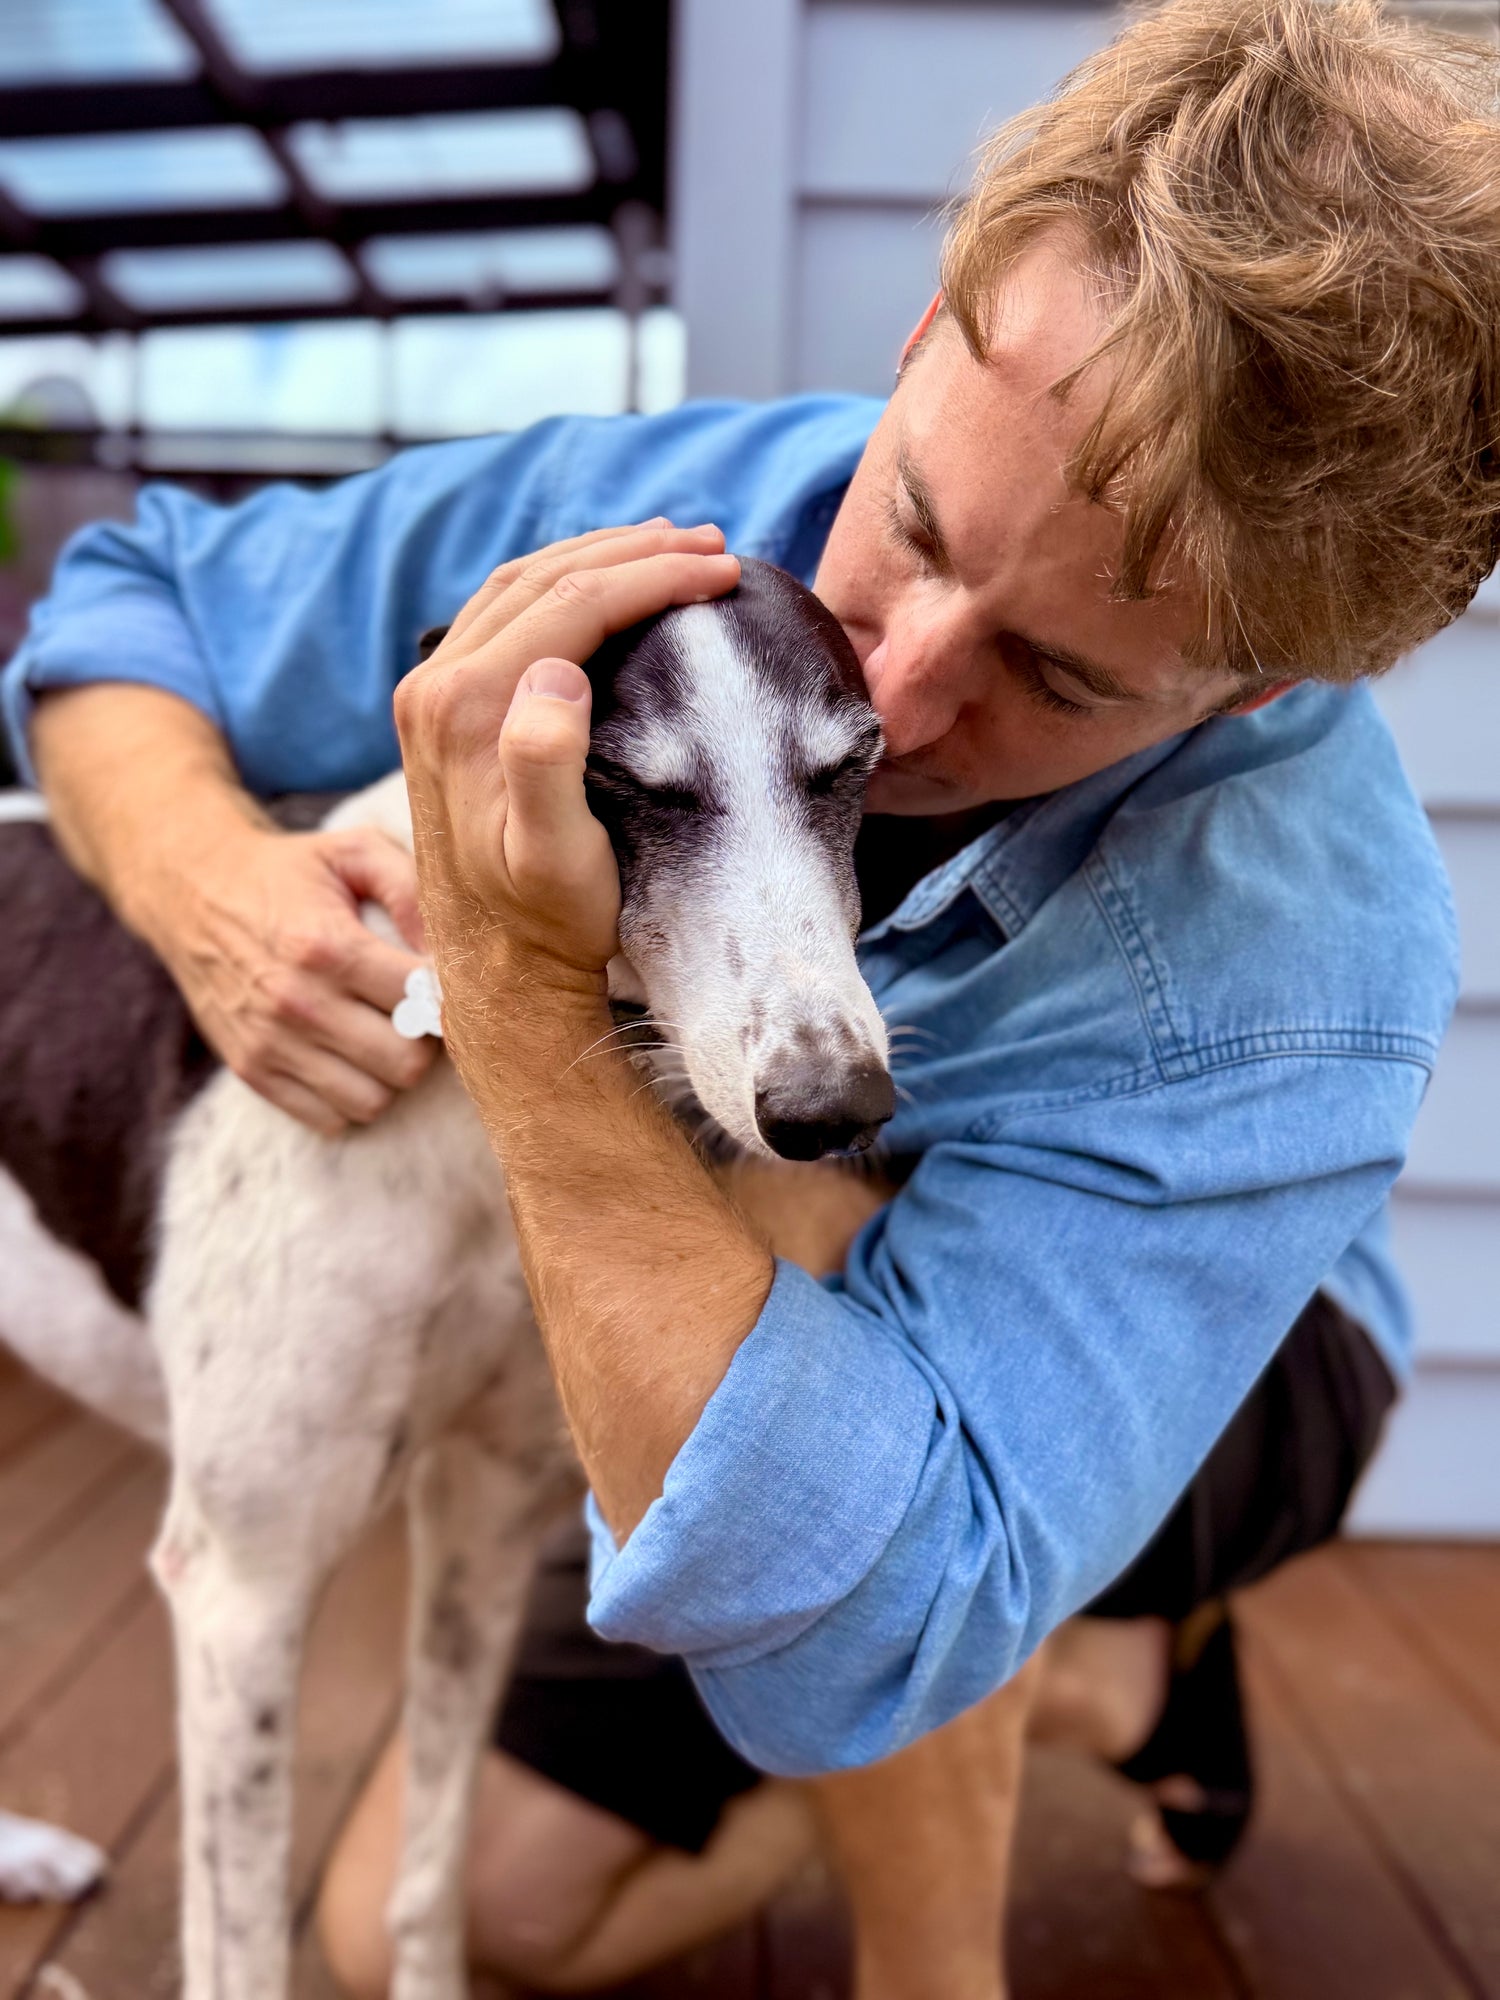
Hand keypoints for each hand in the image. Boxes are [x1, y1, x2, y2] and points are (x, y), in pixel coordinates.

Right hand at [140, 817, 436, 1135]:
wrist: (192, 893)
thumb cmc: (287, 872)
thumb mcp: (352, 850)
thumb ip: (411, 889)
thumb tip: (450, 951)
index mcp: (326, 946)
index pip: (422, 1000)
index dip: (444, 995)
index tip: (439, 983)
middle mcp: (296, 1002)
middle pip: (405, 1062)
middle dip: (423, 1041)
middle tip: (413, 1015)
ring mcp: (270, 1043)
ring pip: (371, 1100)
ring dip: (388, 1074)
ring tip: (380, 1035)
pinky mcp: (251, 1070)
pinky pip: (329, 1118)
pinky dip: (349, 1097)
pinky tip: (347, 1058)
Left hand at [395, 521, 738, 1007]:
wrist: (500, 969)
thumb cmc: (547, 920)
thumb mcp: (554, 857)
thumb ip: (544, 764)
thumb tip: (557, 671)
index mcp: (463, 705)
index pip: (571, 603)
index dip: (653, 576)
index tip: (724, 572)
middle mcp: (434, 685)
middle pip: (546, 580)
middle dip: (634, 551)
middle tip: (713, 545)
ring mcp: (431, 693)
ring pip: (523, 588)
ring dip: (600, 558)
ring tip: (671, 548)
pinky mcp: (442, 709)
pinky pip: (506, 615)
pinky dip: (566, 587)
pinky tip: (609, 590)